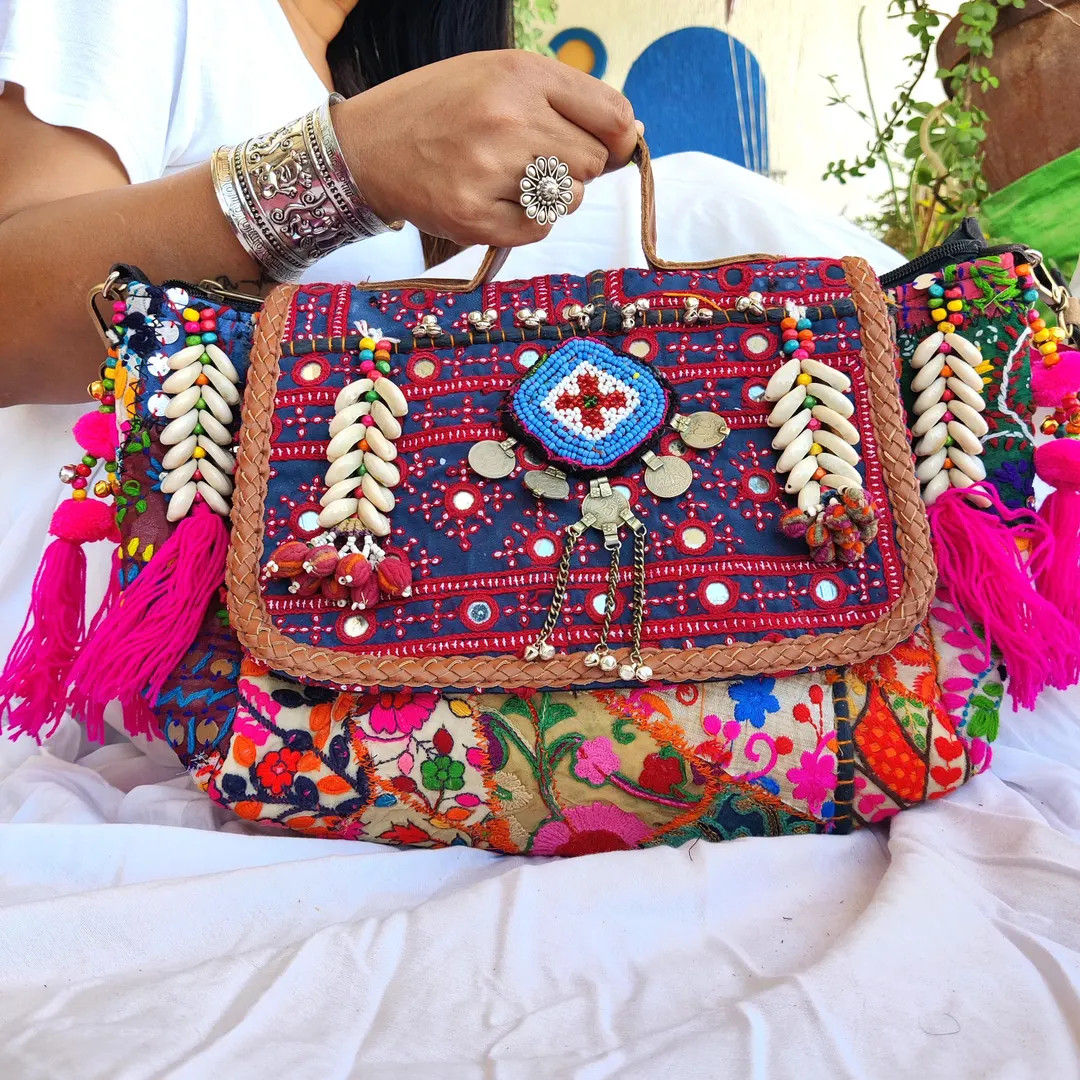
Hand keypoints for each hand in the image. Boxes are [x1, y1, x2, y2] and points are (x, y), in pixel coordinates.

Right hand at [333, 50, 637, 247]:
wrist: (368, 147)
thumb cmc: (442, 110)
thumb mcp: (498, 77)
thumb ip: (564, 100)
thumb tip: (633, 135)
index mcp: (520, 73)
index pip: (612, 115)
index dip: (617, 137)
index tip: (605, 146)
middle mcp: (507, 118)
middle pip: (591, 163)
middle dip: (573, 167)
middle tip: (532, 160)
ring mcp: (489, 170)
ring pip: (568, 200)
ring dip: (550, 197)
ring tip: (509, 180)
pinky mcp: (473, 217)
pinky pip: (538, 230)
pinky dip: (527, 223)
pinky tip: (496, 202)